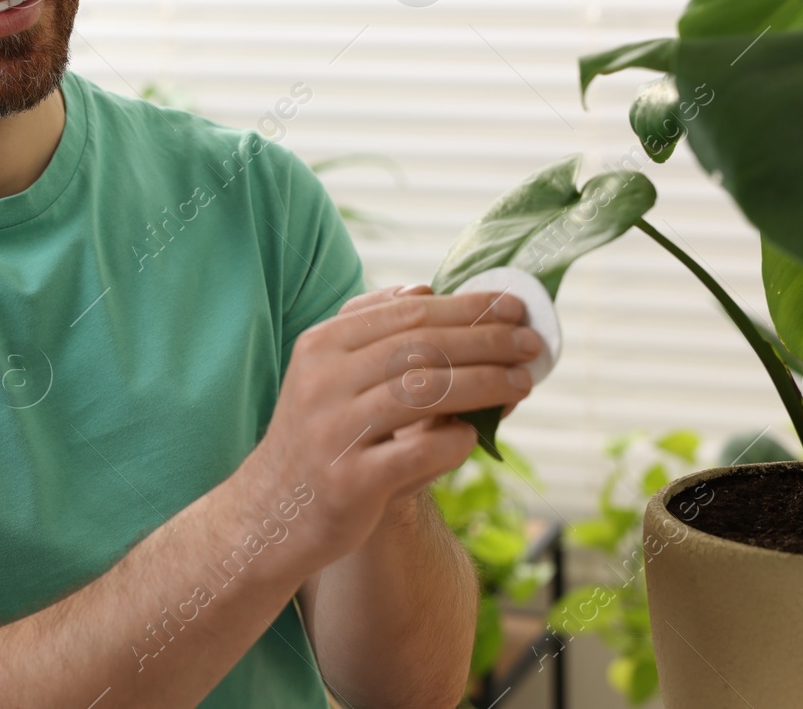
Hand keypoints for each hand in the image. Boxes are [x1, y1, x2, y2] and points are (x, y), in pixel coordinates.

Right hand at [236, 281, 542, 572]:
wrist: (270, 512)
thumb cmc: (317, 436)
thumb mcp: (329, 373)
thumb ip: (373, 330)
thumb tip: (427, 290)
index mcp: (321, 345)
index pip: (407, 314)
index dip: (467, 308)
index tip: (513, 307)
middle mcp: (323, 381)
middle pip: (421, 347)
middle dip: (486, 340)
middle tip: (532, 342)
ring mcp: (333, 431)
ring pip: (423, 392)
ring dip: (484, 383)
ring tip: (523, 382)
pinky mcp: (348, 482)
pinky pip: (415, 454)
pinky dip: (453, 441)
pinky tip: (474, 436)